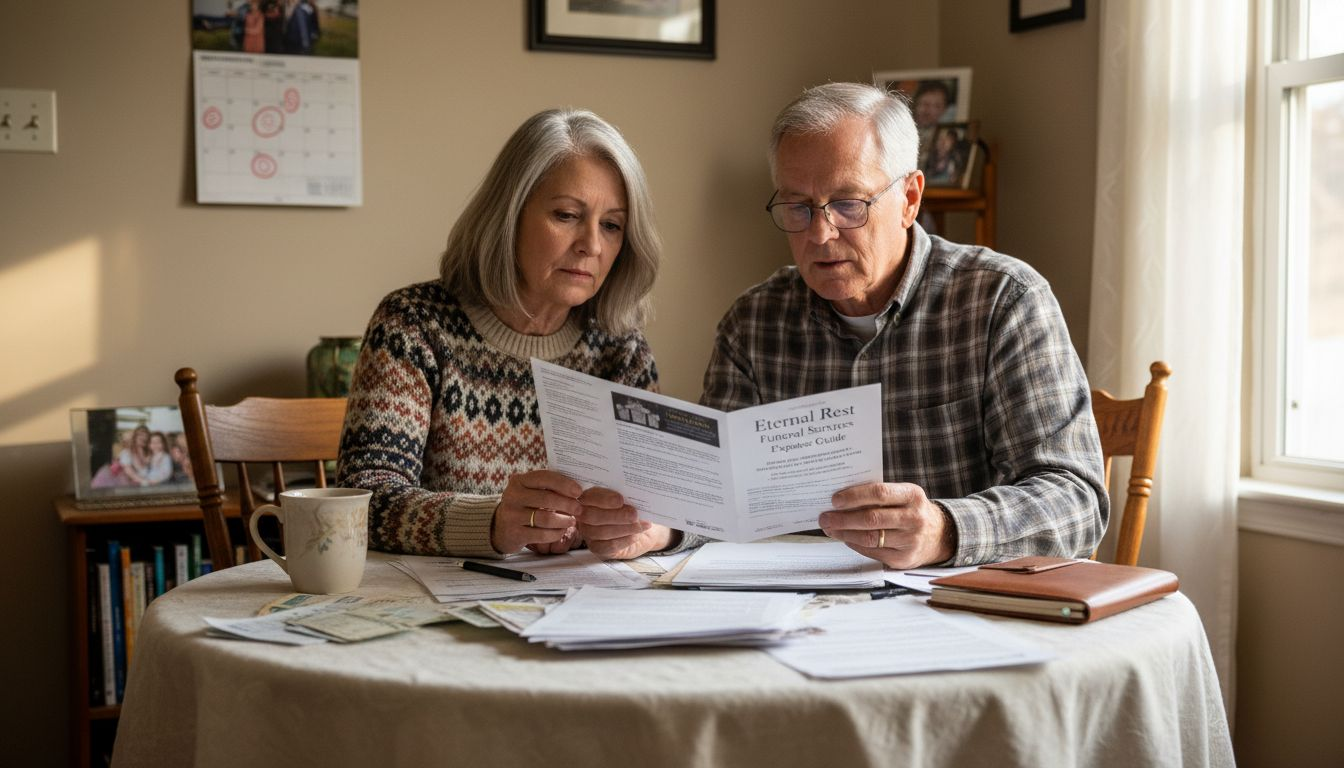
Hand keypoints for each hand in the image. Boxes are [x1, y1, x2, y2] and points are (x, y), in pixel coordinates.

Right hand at [491, 470, 583, 555]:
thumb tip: (577, 488)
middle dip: (567, 504)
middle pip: (547, 499)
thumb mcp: (530, 491)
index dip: (564, 484)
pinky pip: (542, 534)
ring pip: (546, 518)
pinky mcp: (515, 533)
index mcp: (519, 481)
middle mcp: (512, 496)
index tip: (578, 491)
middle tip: (579, 508)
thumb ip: (548, 486)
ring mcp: (512, 515)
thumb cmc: (524, 505)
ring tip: (572, 521)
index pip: (544, 477)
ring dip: (564, 520)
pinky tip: (561, 531)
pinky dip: (556, 533)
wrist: (500, 528)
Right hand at [575, 487, 672, 559]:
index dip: (603, 499)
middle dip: (615, 515)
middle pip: (592, 516)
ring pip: (601, 532)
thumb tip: (631, 494)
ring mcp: (588, 533)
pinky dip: (624, 541)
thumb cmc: (631, 508)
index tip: (620, 500)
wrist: (640, 527)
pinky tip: (635, 536)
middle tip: (634, 514)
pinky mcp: (597, 548)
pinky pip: (608, 546)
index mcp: (589, 497)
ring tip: (639, 526)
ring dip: (623, 529)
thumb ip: (624, 495)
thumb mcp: (628, 498)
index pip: (589, 497)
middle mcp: (584, 515)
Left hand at [817, 482, 953, 568]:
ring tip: (830, 528)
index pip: (879, 493)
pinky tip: (845, 538)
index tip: (835, 500)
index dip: (855, 496)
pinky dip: (854, 544)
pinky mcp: (903, 559)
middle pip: (871, 518)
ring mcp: (910, 540)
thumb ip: (879, 495)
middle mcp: (914, 518)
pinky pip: (872, 552)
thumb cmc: (910, 510)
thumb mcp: (903, 496)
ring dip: (844, 533)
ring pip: (869, 538)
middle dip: (843, 518)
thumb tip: (842, 499)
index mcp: (912, 495)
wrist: (939, 536)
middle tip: (825, 517)